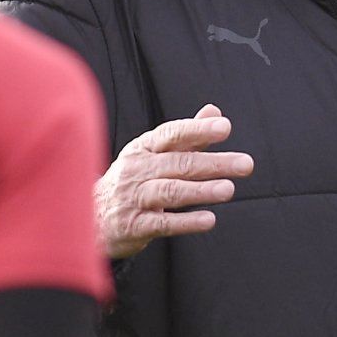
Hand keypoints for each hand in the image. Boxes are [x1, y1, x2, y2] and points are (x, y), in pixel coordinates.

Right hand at [96, 104, 254, 259]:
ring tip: (228, 190)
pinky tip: (208, 220)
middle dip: (214, 163)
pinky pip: (162, 223)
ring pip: (170, 192)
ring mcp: (133, 197)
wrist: (91, 216)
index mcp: (144, 147)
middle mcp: (137, 169)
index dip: (198, 129)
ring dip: (201, 191)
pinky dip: (186, 222)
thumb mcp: (155, 154)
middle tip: (245, 164)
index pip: (173, 134)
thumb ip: (188, 136)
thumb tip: (215, 111)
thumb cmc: (134, 180)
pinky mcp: (133, 225)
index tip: (225, 127)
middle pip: (179, 163)